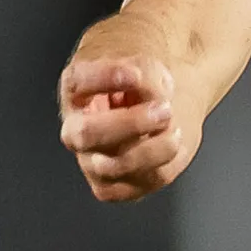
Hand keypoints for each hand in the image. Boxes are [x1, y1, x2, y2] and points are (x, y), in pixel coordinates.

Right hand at [58, 38, 194, 202]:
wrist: (159, 105)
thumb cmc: (142, 82)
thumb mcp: (145, 64)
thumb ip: (146, 74)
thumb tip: (152, 97)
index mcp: (76, 91)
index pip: (78, 82)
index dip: (105, 78)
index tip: (134, 74)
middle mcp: (76, 130)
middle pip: (85, 133)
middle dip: (129, 123)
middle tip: (163, 110)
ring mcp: (92, 162)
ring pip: (112, 167)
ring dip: (152, 148)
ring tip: (174, 128)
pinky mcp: (115, 186)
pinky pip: (140, 181)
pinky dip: (164, 162)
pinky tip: (172, 142)